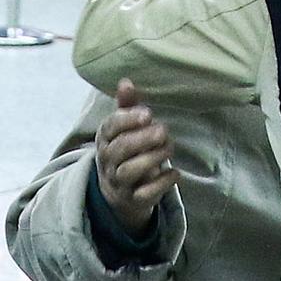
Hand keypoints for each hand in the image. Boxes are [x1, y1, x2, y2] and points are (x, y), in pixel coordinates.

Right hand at [96, 81, 176, 232]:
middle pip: (120, 149)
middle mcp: (108, 161)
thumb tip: (125, 81)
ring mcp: (120, 182)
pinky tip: (175, 172)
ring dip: (152, 158)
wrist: (118, 192)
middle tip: (163, 130)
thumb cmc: (126, 151)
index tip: (148, 113)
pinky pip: (144, 194)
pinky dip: (161, 183)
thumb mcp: (123, 129)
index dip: (127, 119)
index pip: (109, 127)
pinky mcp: (134, 200)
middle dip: (142, 138)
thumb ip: (127, 106)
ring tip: (169, 148)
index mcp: (105, 139)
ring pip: (129, 171)